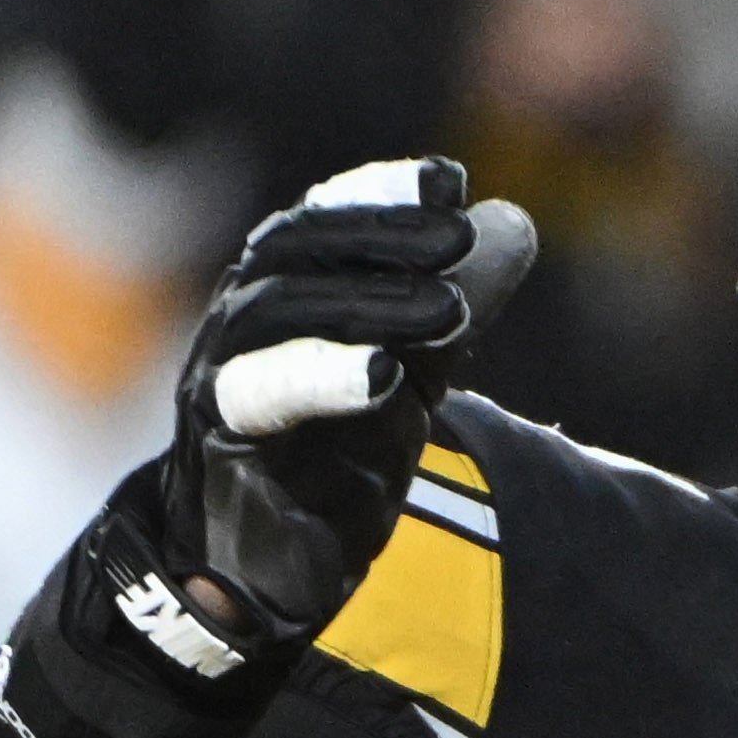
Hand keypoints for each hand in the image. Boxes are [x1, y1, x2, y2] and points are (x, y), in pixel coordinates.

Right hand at [175, 160, 535, 633]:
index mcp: (286, 289)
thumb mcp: (410, 363)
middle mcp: (246, 318)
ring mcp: (224, 374)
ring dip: (364, 301)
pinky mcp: (222, 438)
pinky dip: (319, 376)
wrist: (267, 558)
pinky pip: (256, 394)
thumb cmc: (334, 447)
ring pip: (275, 314)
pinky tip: (384, 374)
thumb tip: (515, 219)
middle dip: (378, 234)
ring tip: (449, 308)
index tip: (447, 180)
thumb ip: (458, 297)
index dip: (377, 194)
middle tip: (459, 234)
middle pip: (295, 250)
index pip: (323, 221)